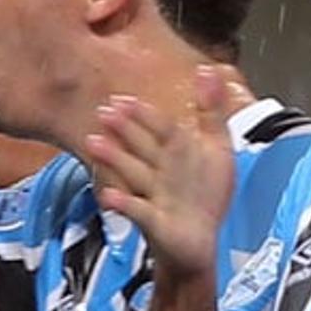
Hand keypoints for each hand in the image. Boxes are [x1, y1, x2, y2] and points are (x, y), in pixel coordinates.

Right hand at [83, 65, 235, 276]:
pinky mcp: (154, 222)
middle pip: (142, 146)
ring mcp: (154, 195)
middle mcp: (161, 170)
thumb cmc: (205, 194)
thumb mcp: (217, 148)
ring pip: (133, 173)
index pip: (161, 127)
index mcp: (176, 151)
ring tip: (93, 143)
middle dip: (125, 130)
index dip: (145, 114)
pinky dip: (123, 204)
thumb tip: (209, 70)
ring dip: (114, 159)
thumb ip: (213, 112)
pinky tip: (109, 197)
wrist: (200, 240)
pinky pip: (137, 211)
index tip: (123, 99)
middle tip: (104, 112)